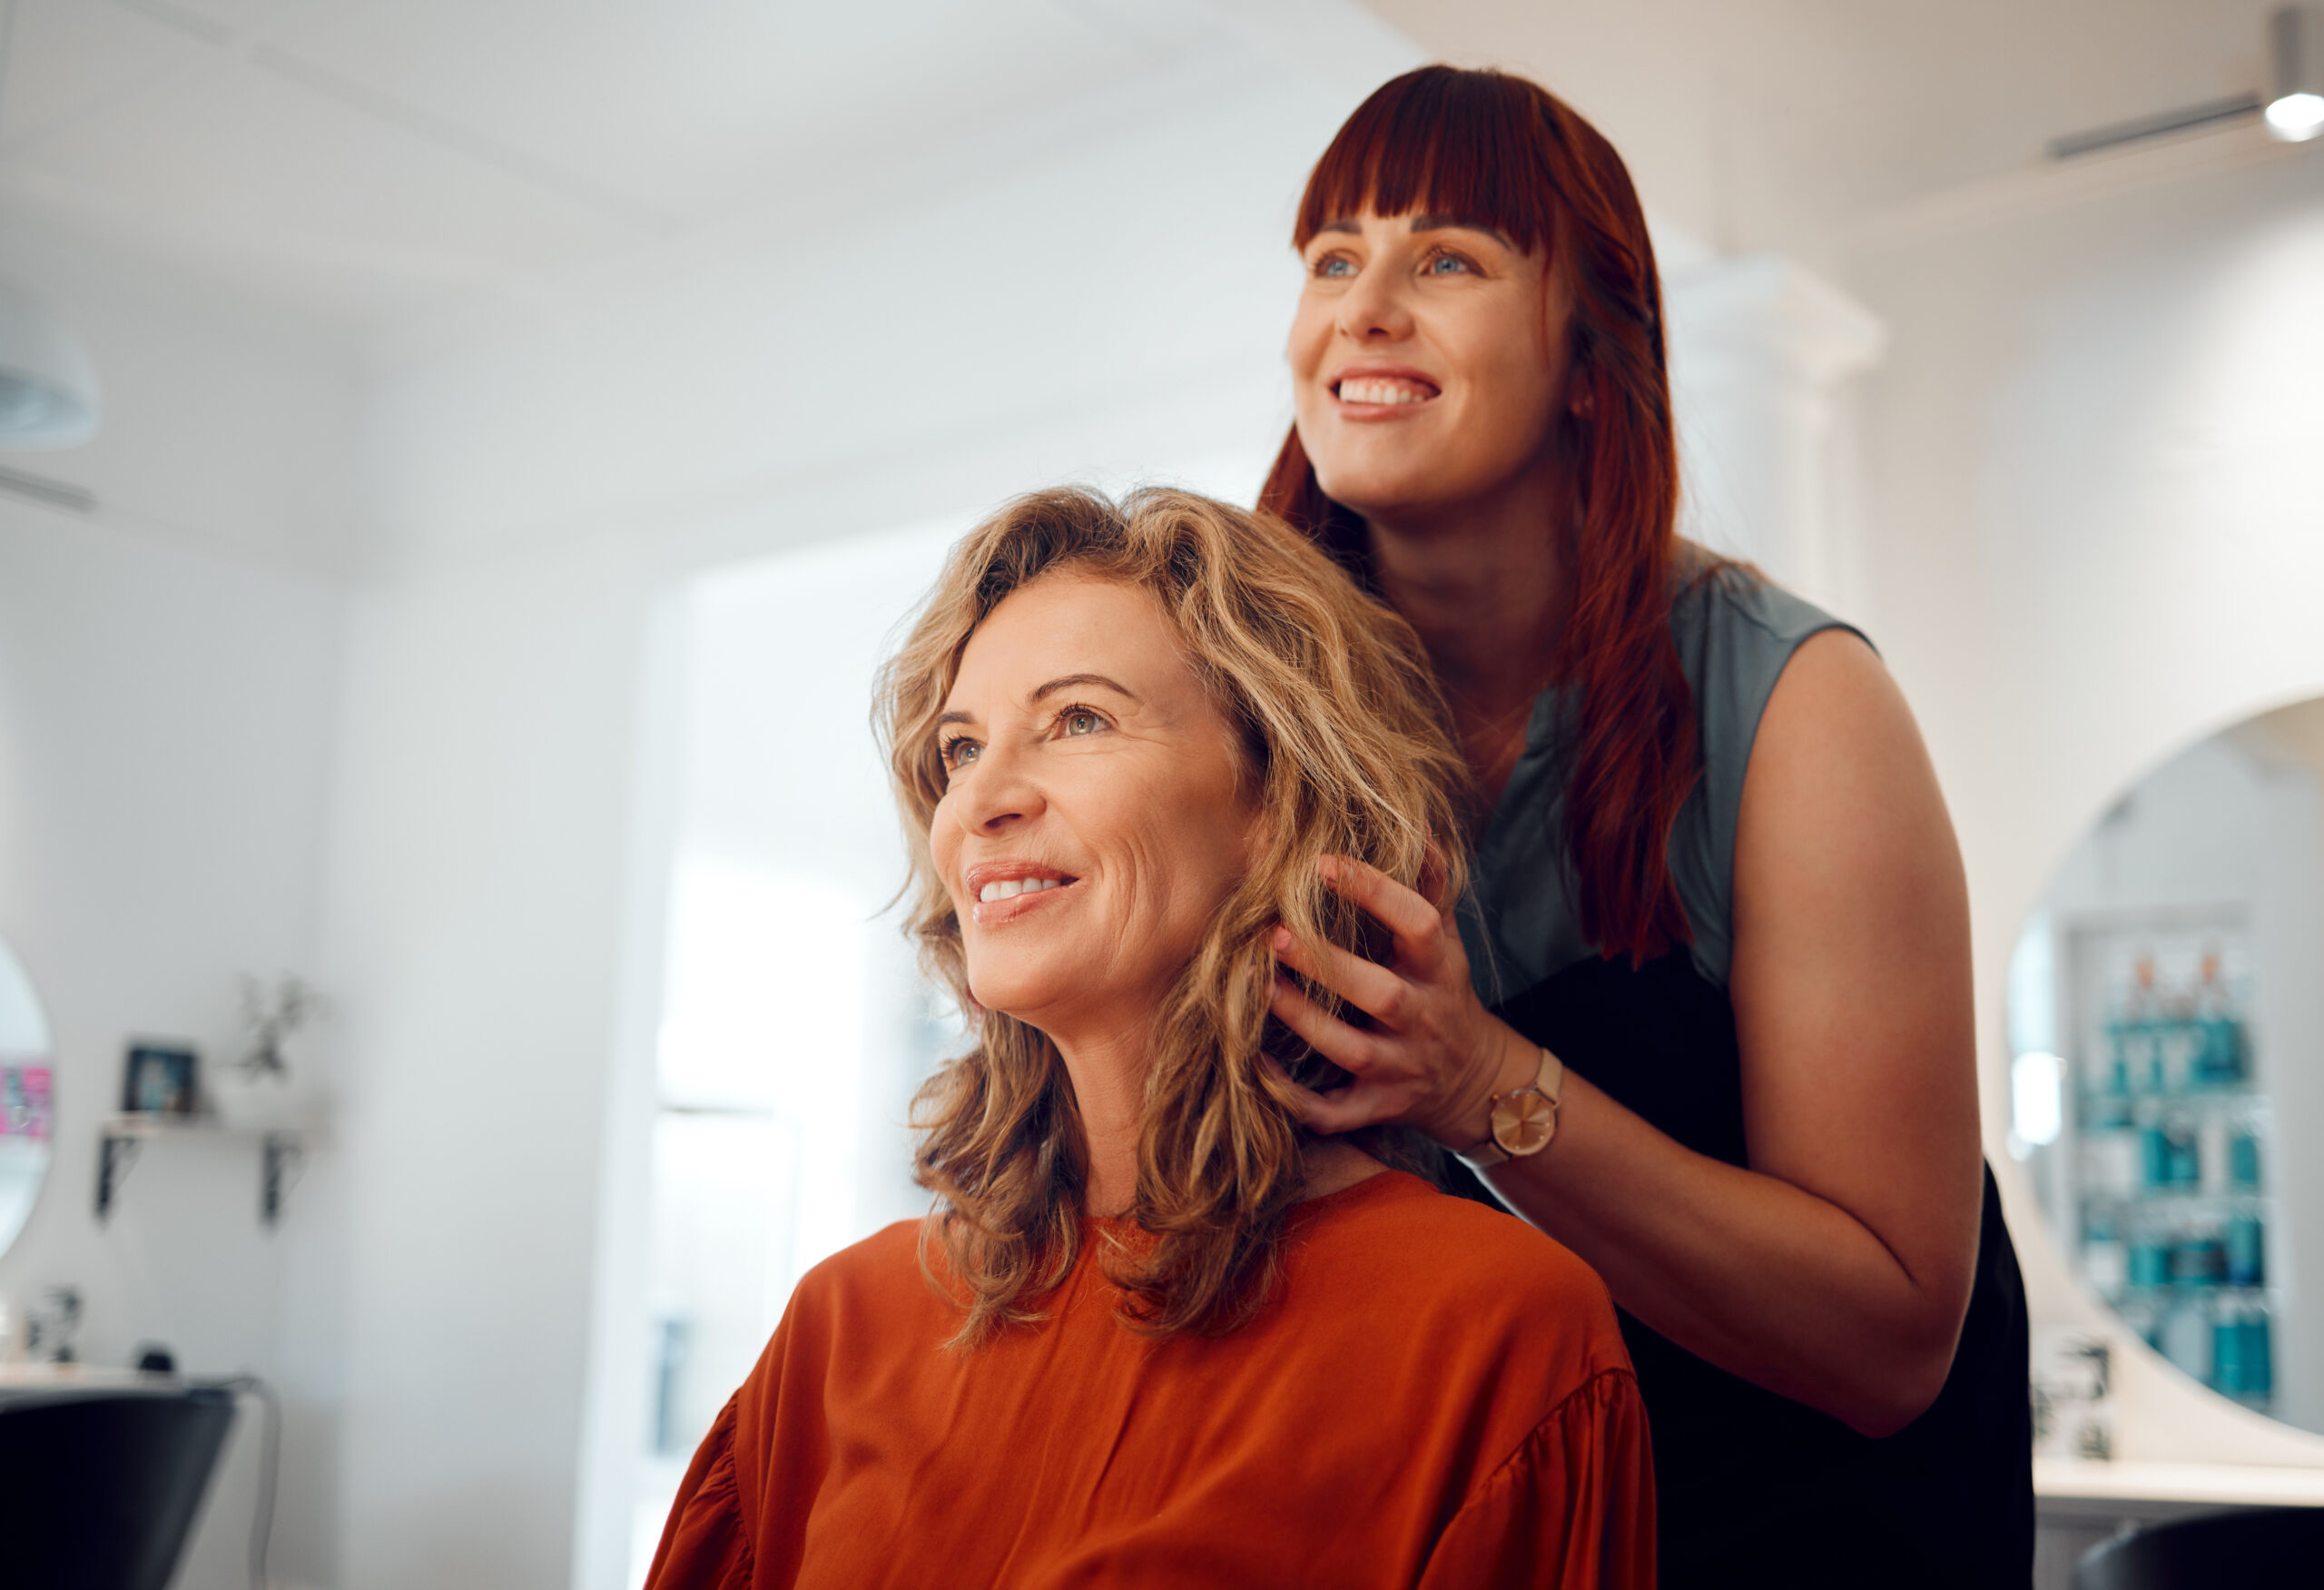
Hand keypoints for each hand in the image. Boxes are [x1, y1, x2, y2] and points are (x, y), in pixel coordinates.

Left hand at [1266, 854, 1533, 1147]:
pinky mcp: (1378, 1108)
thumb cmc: (1443, 992)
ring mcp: (1401, 1068)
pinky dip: (1293, 1097)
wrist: (1475, 1082)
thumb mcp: (1445, 940)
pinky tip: (1253, 1064)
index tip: (1323, 862)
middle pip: (1381, 994)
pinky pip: (1333, 1111)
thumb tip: (1415, 822)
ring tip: (1255, 985)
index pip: (1418, 924)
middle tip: (1272, 931)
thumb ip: (1429, 884)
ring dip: (1303, 1021)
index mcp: (1440, 969)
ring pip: (1352, 1051)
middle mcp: (1424, 1019)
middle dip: (1327, 965)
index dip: (1376, 892)